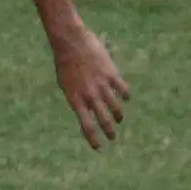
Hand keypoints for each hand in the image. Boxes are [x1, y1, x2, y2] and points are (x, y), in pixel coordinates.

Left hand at [53, 22, 129, 147]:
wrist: (71, 42)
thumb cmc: (65, 63)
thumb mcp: (67, 85)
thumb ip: (78, 98)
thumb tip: (89, 110)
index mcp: (75, 100)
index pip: (86, 126)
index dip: (93, 138)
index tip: (98, 147)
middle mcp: (89, 95)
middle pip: (103, 120)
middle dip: (109, 131)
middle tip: (113, 138)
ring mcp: (101, 85)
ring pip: (115, 107)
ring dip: (119, 116)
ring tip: (120, 120)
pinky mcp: (111, 74)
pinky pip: (122, 90)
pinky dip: (125, 96)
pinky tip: (126, 98)